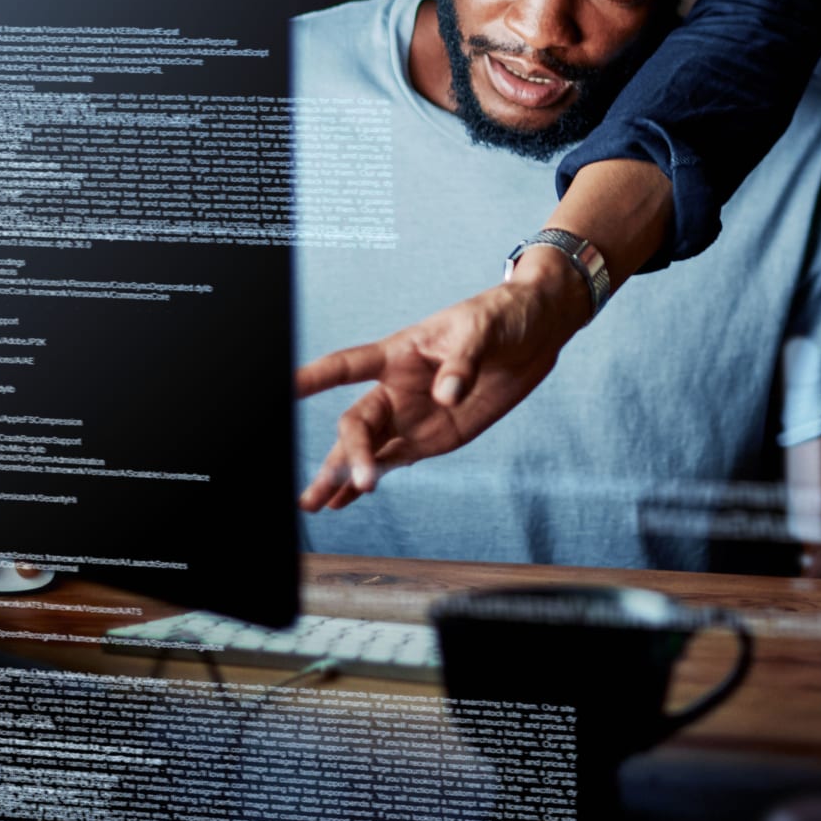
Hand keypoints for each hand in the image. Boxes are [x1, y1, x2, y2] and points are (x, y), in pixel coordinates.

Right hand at [295, 245, 590, 510]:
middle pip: (358, 423)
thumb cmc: (500, 317)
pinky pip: (394, 462)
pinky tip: (342, 501)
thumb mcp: (482, 329)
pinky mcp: (433, 437)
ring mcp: (412, 416)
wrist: (534, 332)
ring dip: (341, 476)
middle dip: (350, 453)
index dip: (315, 377)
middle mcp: (396, 388)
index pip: (347, 365)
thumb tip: (446, 395)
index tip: (286, 388)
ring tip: (314, 504)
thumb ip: (462, 363)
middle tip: (357, 481)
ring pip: (367, 449)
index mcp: (399, 352)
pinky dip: (368, 482)